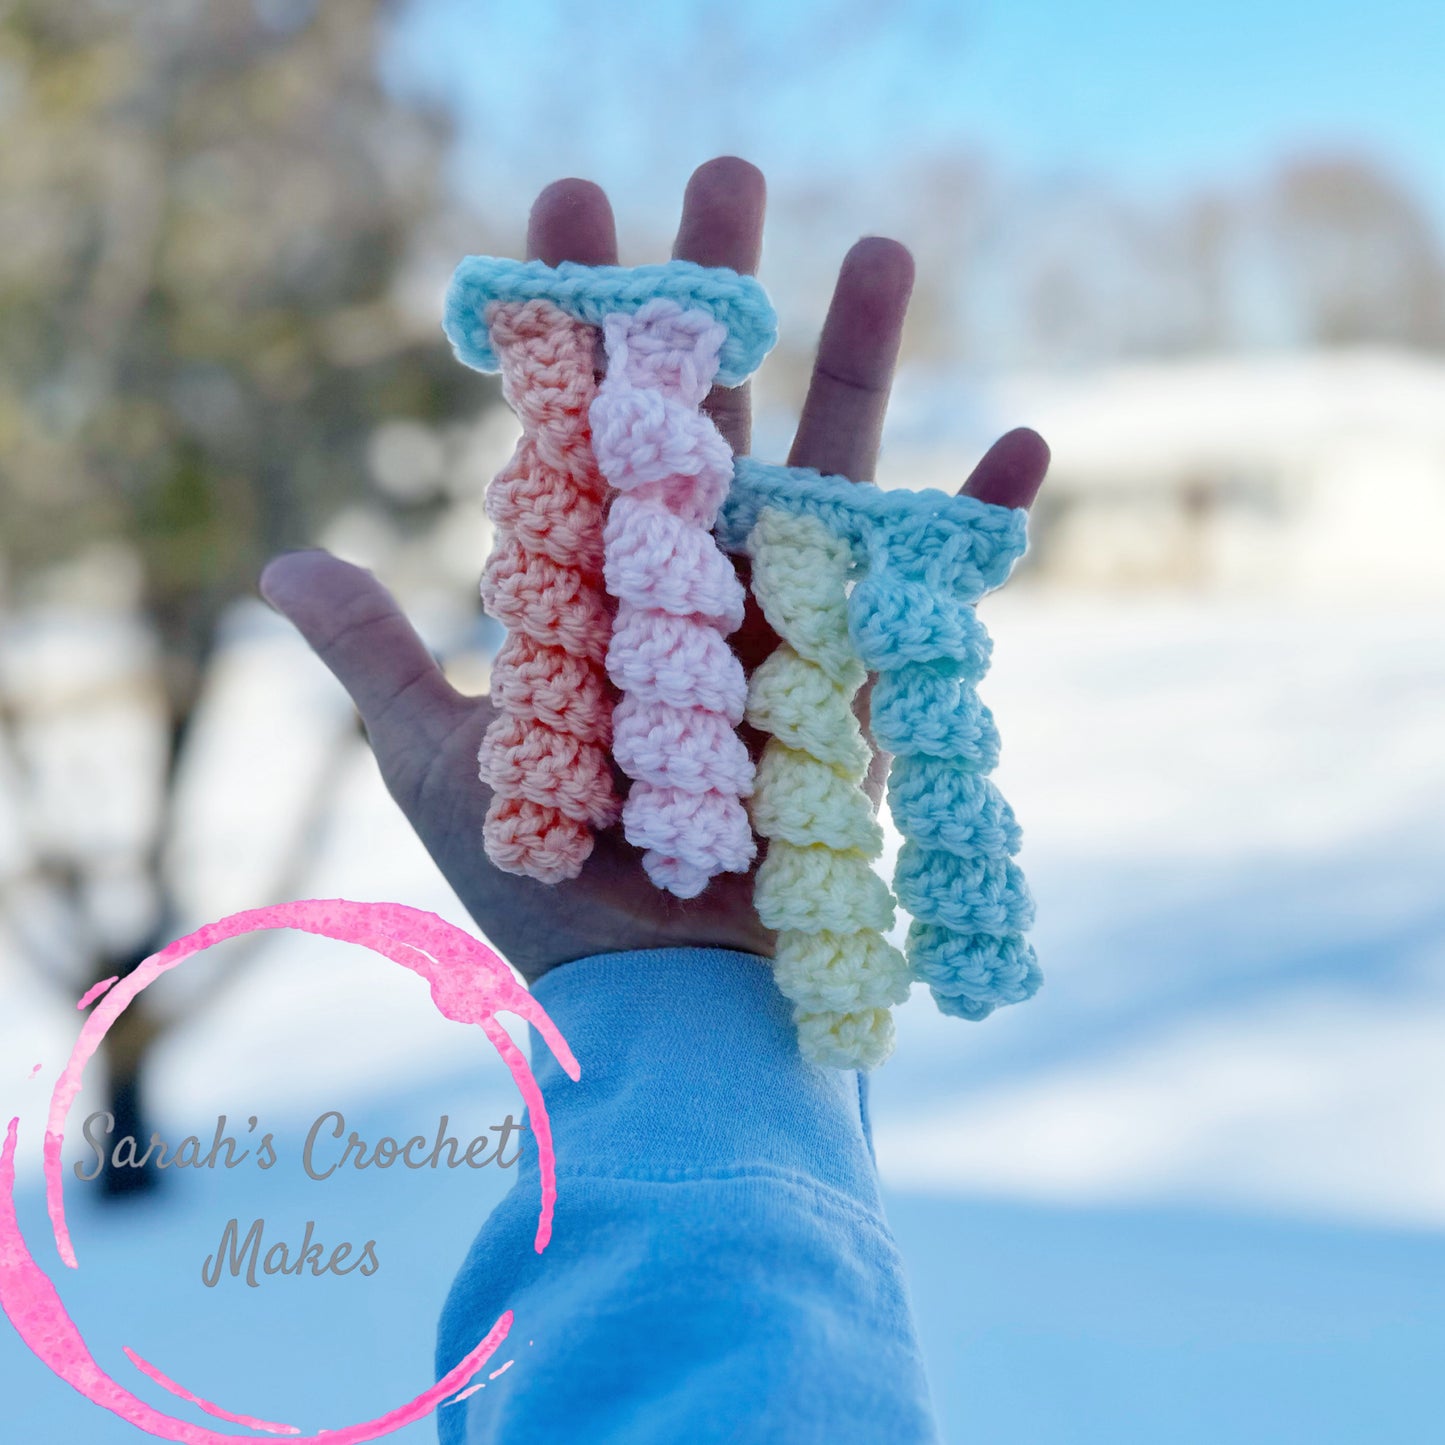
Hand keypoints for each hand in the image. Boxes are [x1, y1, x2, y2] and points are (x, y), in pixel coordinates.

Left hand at [259, 157, 1049, 982]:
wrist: (655, 993)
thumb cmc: (543, 885)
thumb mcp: (442, 763)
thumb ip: (380, 658)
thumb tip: (281, 565)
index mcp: (593, 590)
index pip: (581, 424)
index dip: (574, 317)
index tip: (568, 206)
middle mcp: (690, 586)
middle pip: (711, 416)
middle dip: (717, 296)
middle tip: (727, 170)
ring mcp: (782, 626)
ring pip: (829, 470)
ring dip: (861, 362)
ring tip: (884, 247)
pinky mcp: (858, 684)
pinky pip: (932, 590)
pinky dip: (980, 523)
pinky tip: (1025, 441)